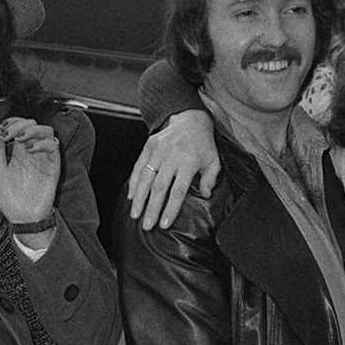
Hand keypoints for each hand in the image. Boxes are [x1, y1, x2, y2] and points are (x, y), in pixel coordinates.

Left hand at [0, 118, 61, 235]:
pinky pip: (54, 147)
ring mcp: (43, 158)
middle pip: (34, 124)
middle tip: (10, 135)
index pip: (21, 125)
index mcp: (18, 152)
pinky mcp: (53, 166)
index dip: (13, 121)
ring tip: (20, 139)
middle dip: (21, 124)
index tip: (3, 129)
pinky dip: (42, 143)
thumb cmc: (10, 198)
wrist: (22, 218)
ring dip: (33, 130)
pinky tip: (30, 149)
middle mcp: (32, 152)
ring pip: (47, 131)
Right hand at [127, 109, 220, 229]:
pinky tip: (131, 197)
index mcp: (188, 162)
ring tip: (135, 215)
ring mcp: (158, 150)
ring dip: (139, 199)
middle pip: (159, 187)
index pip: (178, 191)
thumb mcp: (213, 161)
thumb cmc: (203, 145)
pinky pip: (139, 166)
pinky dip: (134, 182)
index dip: (170, 209)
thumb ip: (210, 179)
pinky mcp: (149, 146)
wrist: (190, 119)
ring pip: (146, 178)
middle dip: (151, 208)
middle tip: (147, 225)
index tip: (164, 224)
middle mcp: (172, 156)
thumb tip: (205, 195)